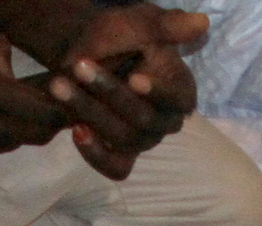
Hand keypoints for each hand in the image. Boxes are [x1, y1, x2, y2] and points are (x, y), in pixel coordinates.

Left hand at [48, 5, 205, 178]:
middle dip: (110, 91)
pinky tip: (76, 130)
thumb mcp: (142, 22)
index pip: (179, 99)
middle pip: (144, 119)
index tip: (134, 78)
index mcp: (181, 90)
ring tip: (60, 85)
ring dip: (89, 112)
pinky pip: (115, 167)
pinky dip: (96, 153)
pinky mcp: (122, 155)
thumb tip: (202, 22)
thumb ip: (169, 25)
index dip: (159, 93)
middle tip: (79, 64)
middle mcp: (166, 121)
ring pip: (124, 138)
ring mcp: (144, 141)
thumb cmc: (121, 35)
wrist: (88, 51)